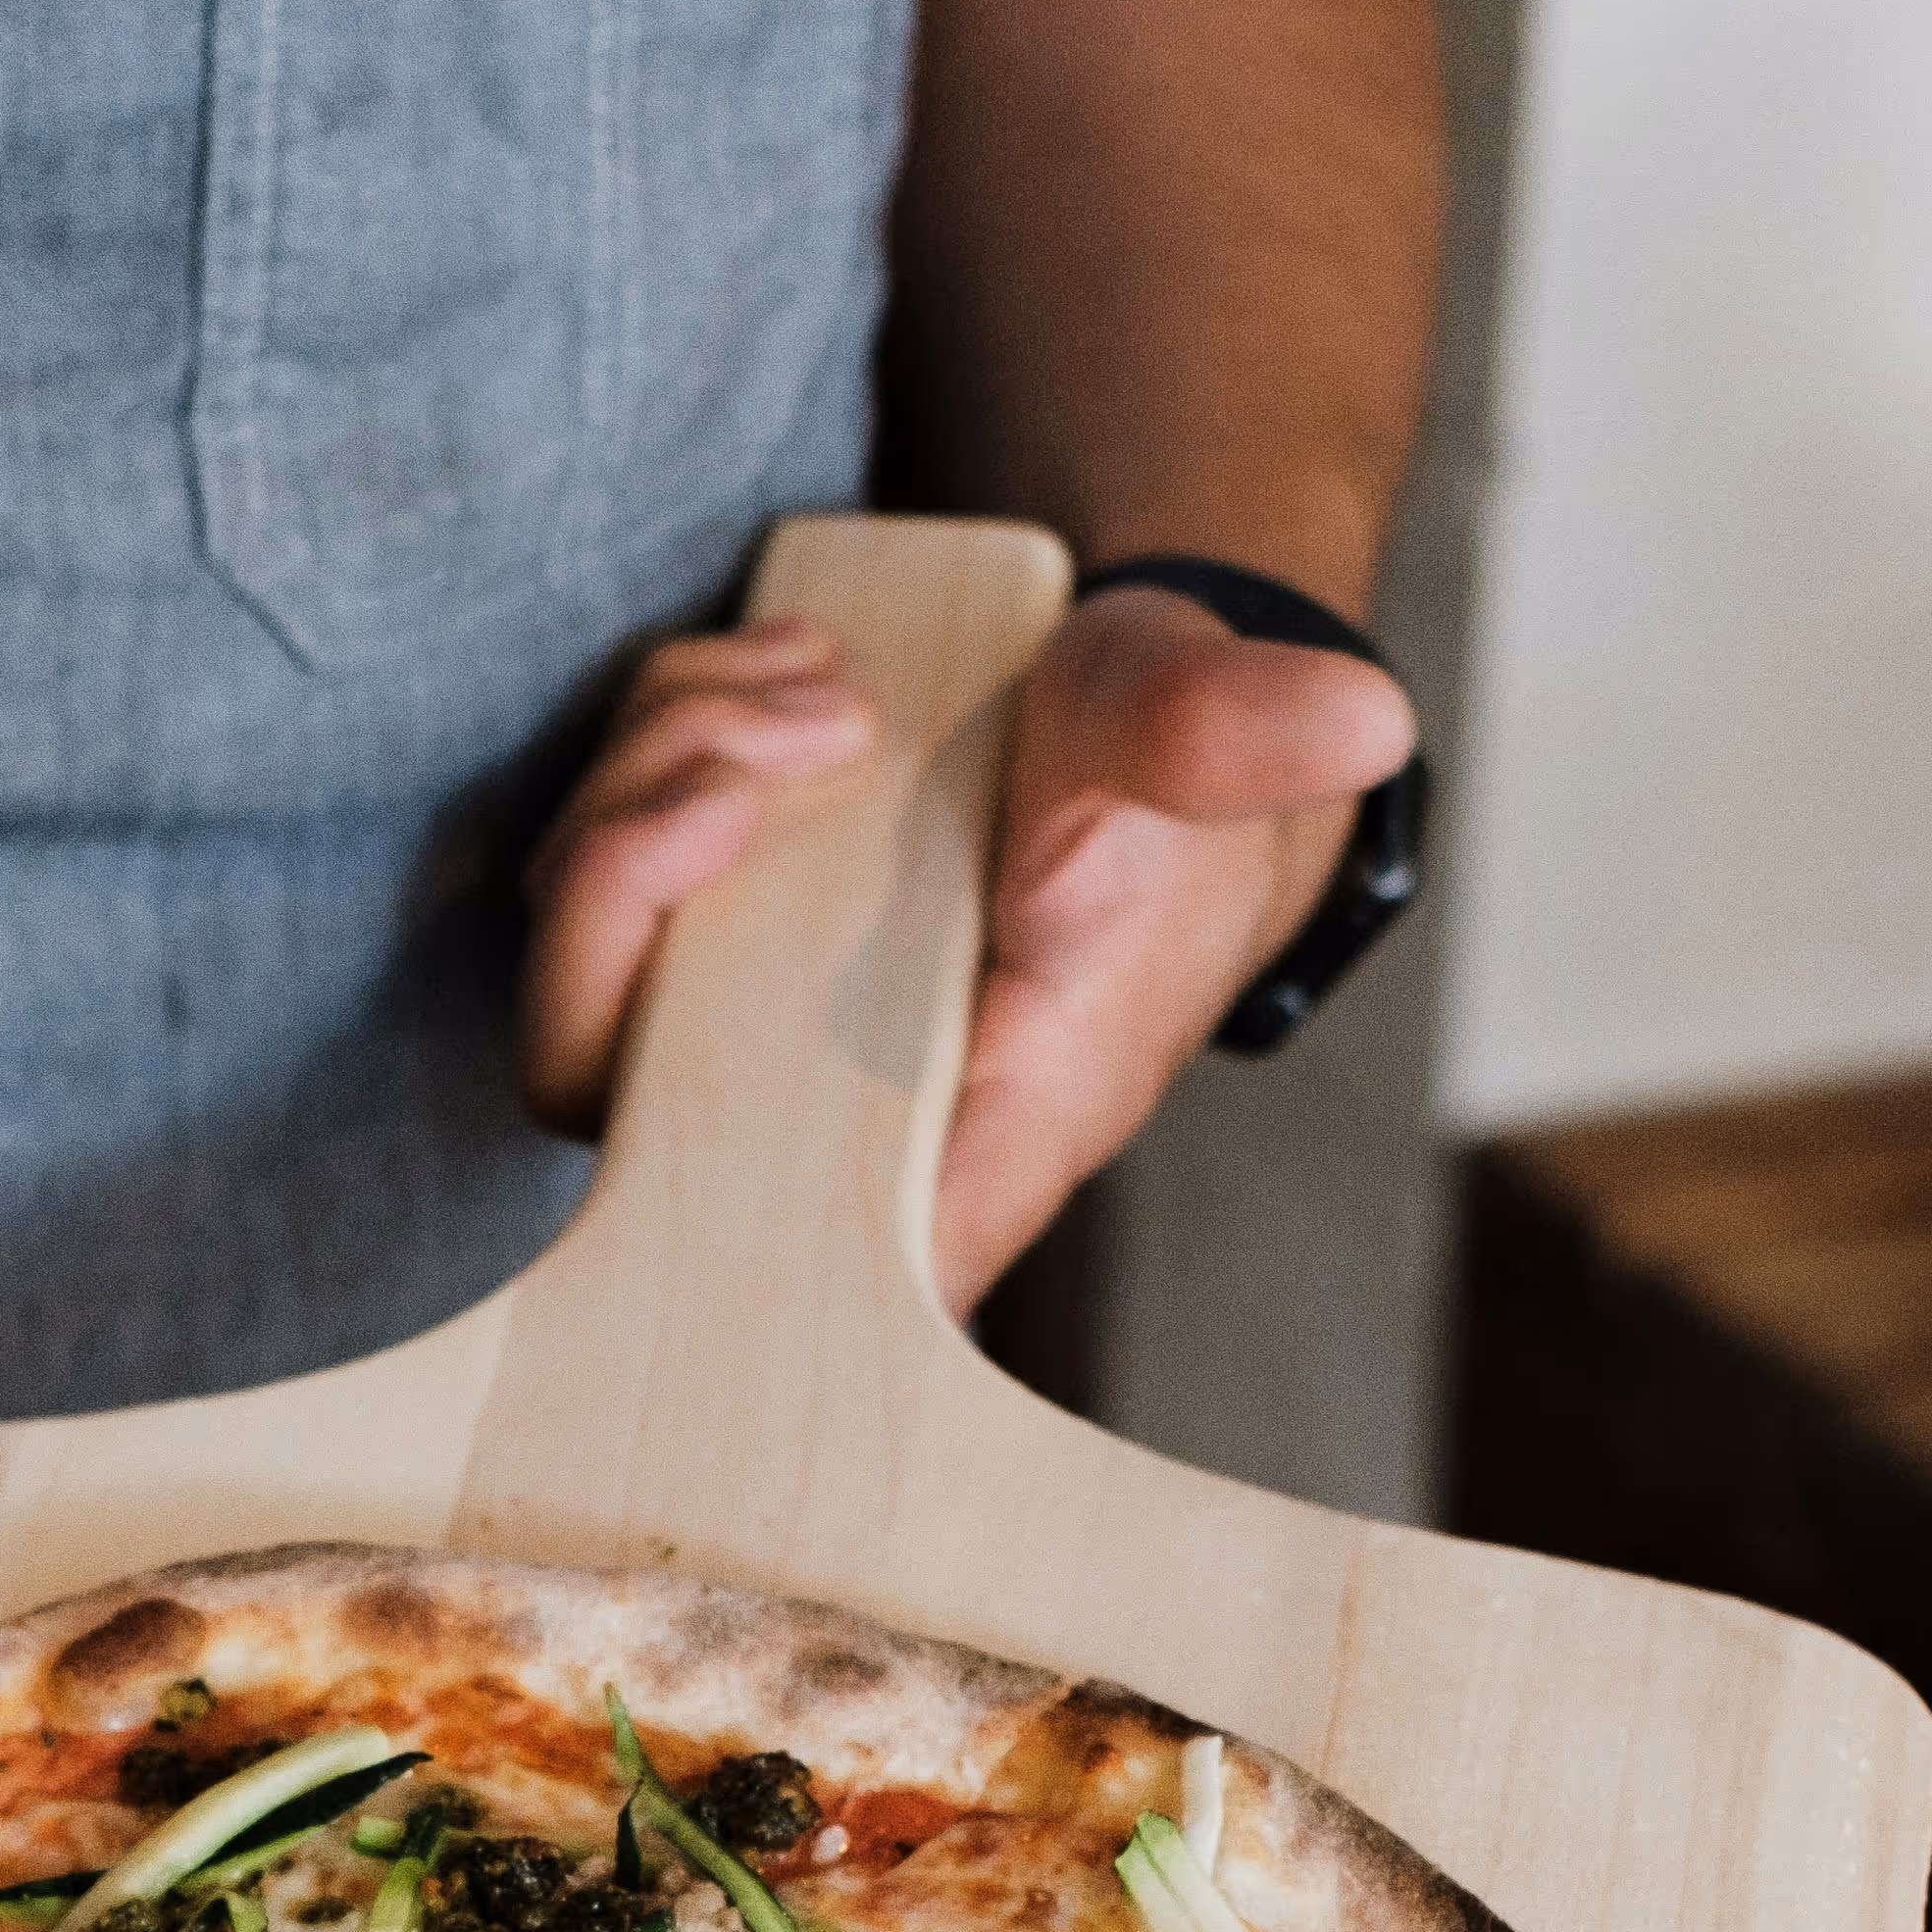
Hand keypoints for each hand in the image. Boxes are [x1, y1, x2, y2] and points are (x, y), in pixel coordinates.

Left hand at [513, 583, 1416, 1312]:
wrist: (1147, 719)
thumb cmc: (1183, 784)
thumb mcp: (1213, 741)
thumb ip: (1245, 745)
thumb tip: (1345, 721)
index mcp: (959, 1135)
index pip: (777, 1261)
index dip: (684, 1176)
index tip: (720, 958)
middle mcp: (819, 1106)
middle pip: (594, 1071)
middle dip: (629, 875)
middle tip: (770, 752)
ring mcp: (740, 1017)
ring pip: (586, 933)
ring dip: (667, 763)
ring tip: (831, 684)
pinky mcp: (707, 927)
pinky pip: (605, 845)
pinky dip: (672, 729)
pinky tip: (791, 669)